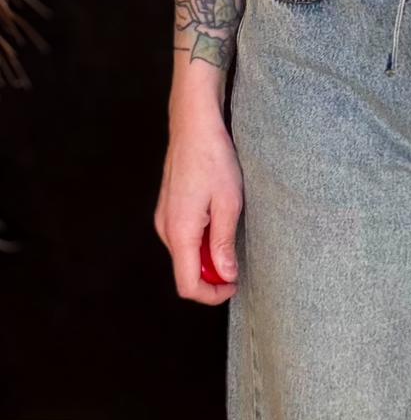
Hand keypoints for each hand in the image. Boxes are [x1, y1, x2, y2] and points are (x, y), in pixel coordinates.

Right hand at [154, 112, 243, 304]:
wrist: (194, 124)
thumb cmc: (213, 158)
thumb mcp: (229, 203)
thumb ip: (224, 243)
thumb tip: (225, 275)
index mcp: (179, 232)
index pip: (188, 284)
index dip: (211, 294)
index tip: (233, 287)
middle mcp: (165, 229)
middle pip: (185, 271)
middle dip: (212, 276)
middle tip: (238, 263)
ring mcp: (163, 217)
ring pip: (184, 254)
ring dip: (206, 257)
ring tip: (230, 236)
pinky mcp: (167, 208)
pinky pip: (182, 237)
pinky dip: (199, 241)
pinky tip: (218, 222)